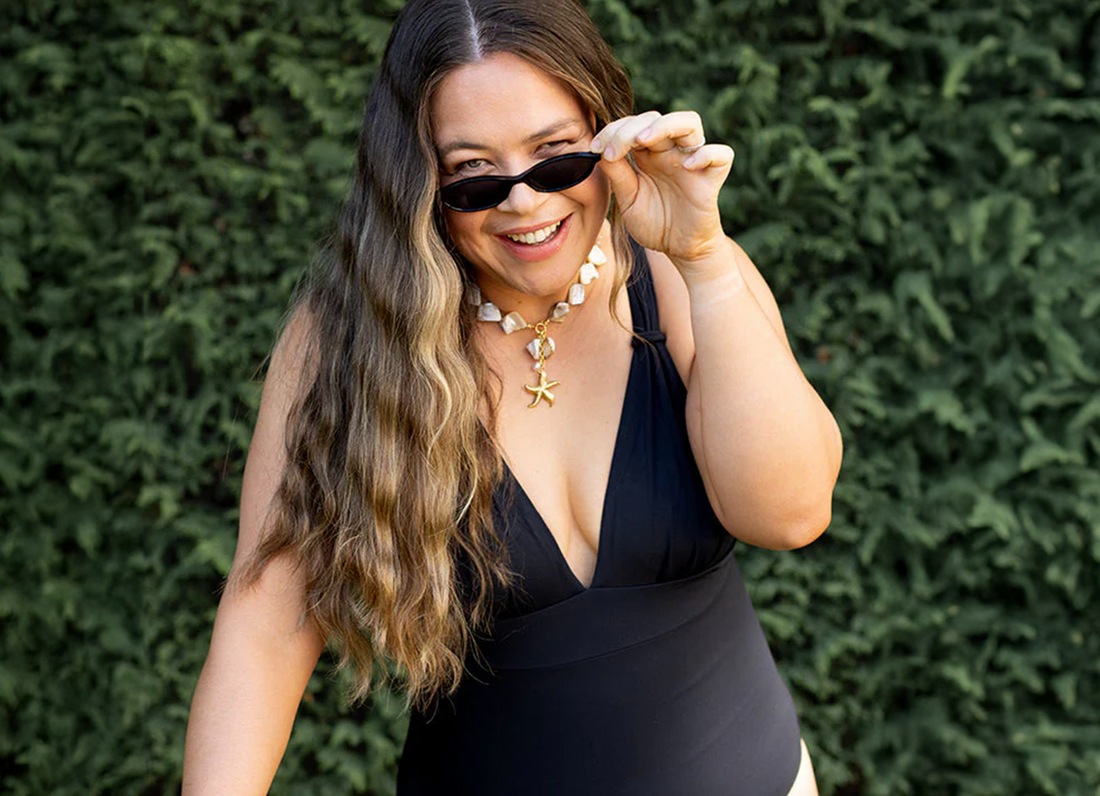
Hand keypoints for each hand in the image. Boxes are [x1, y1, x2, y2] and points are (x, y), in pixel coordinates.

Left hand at [590, 110, 733, 266]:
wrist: (678, 249)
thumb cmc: (654, 223)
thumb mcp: (628, 200)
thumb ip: (617, 175)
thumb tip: (601, 151)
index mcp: (649, 155)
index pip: (634, 125)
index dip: (614, 130)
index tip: (596, 148)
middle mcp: (670, 153)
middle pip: (656, 118)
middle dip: (631, 128)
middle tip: (614, 150)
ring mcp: (692, 162)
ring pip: (690, 123)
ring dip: (665, 125)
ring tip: (643, 141)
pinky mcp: (712, 178)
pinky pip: (721, 155)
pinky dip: (706, 155)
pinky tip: (687, 167)